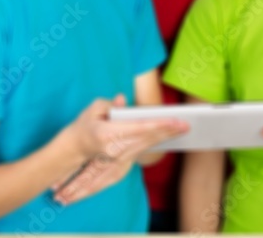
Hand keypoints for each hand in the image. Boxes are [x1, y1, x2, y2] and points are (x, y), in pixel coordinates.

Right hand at [53, 95, 187, 204]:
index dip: (159, 124)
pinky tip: (168, 137)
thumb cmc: (84, 125)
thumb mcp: (92, 108)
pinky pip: (143, 150)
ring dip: (165, 137)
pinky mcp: (123, 162)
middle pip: (148, 138)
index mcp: (107, 134)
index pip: (139, 128)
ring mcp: (120, 158)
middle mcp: (116, 148)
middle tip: (187, 125)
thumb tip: (122, 101)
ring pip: (148, 145)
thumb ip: (108, 104)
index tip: (176, 121)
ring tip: (181, 129)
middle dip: (168, 131)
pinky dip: (156, 143)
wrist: (76, 149)